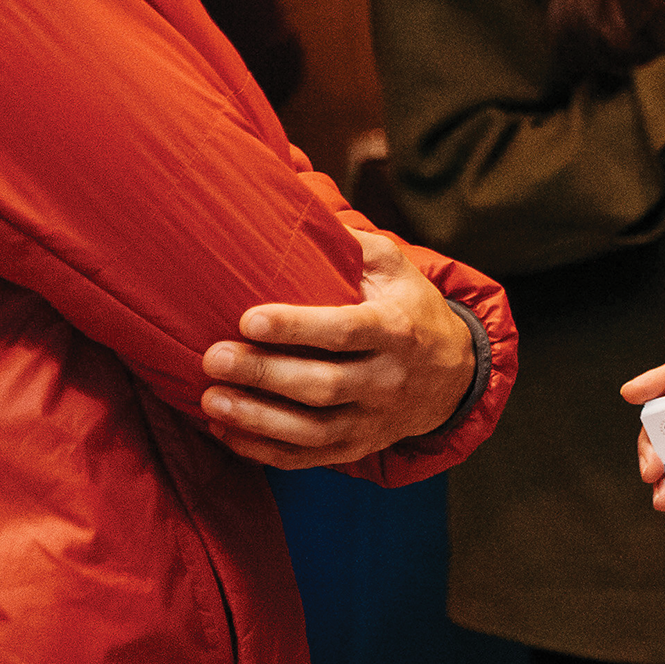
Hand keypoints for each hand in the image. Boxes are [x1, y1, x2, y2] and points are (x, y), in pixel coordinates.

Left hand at [200, 226, 478, 469]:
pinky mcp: (358, 447)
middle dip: (264, 374)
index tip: (249, 318)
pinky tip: (226, 431)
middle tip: (213, 357)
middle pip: (322, 385)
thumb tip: (301, 205)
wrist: (454, 376)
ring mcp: (373, 420)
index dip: (297, 327)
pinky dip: (264, 451)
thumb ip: (354, 244)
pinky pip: (308, 458)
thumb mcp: (396, 269)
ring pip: (312, 430)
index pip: (345, 331)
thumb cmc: (411, 309)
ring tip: (211, 399)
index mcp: (396, 330)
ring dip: (257, 418)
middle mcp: (387, 380)